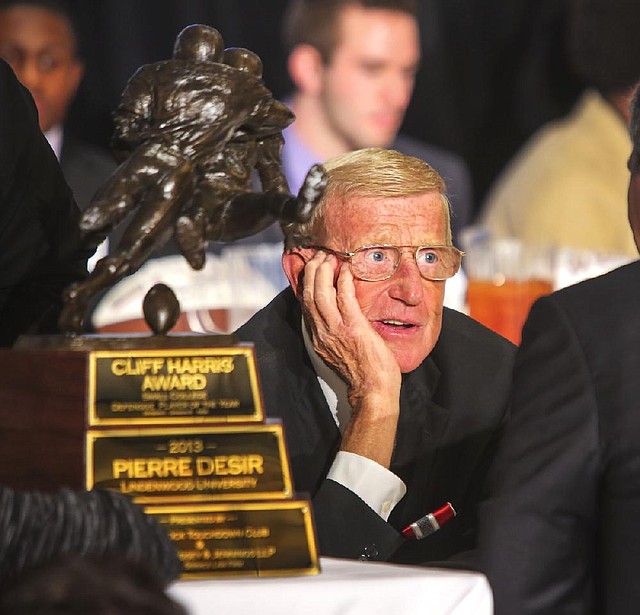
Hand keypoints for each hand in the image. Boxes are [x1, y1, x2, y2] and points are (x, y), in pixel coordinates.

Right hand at [301, 251, 401, 465]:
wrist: (373, 390)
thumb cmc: (362, 373)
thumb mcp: (339, 352)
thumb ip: (335, 333)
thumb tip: (339, 315)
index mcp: (318, 338)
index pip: (305, 305)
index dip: (306, 284)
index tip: (312, 269)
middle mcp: (322, 332)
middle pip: (308, 295)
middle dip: (312, 272)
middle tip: (319, 257)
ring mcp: (335, 329)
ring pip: (320, 293)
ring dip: (324, 272)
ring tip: (329, 258)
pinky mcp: (353, 327)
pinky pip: (344, 297)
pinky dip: (343, 281)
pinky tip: (347, 271)